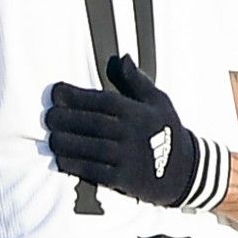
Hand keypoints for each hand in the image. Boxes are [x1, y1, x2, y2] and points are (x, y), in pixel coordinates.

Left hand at [46, 55, 229, 210]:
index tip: (55, 92)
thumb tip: (121, 57)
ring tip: (51, 138)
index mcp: (139, 112)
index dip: (76, 95)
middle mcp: (133, 134)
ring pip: (90, 148)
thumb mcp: (158, 101)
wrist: (189, 172)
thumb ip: (135, 81)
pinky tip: (61, 160)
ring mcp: (129, 158)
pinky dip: (75, 165)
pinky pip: (95, 171)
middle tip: (48, 117)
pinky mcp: (125, 179)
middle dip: (65, 119)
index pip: (103, 101)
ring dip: (65, 143)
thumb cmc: (166, 131)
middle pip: (92, 124)